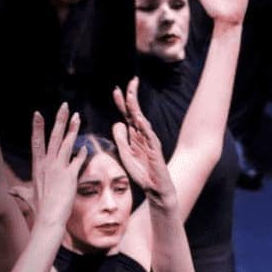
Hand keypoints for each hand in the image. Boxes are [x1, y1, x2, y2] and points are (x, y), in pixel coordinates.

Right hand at [18, 103, 84, 225]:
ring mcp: (58, 169)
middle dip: (59, 121)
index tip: (38, 113)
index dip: (38, 128)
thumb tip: (10, 191)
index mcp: (37, 166)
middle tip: (65, 107)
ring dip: (72, 130)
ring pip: (66, 144)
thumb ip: (19, 191)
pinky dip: (81, 154)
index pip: (37, 142)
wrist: (49, 218)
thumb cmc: (39, 209)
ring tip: (77, 117)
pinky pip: (77, 161)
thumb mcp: (27, 197)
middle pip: (53, 137)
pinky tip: (85, 147)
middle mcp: (47, 164)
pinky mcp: (70, 176)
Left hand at [112, 77, 175, 205]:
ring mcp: (150, 142)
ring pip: (142, 121)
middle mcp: (143, 136)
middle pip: (136, 113)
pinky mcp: (156, 151)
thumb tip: (117, 122)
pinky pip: (150, 137)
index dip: (122, 103)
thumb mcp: (126, 155)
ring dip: (137, 109)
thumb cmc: (142, 174)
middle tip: (131, 81)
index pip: (128, 115)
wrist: (156, 190)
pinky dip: (145, 128)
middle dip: (133, 97)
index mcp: (134, 136)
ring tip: (131, 97)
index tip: (115, 89)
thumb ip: (121, 139)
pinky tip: (139, 119)